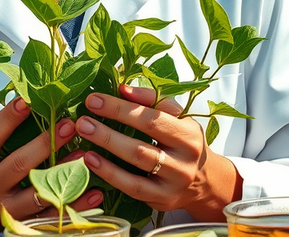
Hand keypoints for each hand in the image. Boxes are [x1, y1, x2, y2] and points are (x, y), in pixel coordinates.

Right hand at [0, 97, 102, 233]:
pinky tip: (95, 192)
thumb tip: (28, 98)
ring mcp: (6, 209)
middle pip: (19, 164)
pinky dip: (76, 204)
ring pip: (39, 191)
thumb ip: (0, 134)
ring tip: (85, 155)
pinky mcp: (22, 225)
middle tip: (69, 124)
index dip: (9, 118)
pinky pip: (53, 215)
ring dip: (65, 173)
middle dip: (46, 143)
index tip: (28, 100)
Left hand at [76, 85, 243, 220]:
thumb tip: (123, 89)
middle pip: (142, 144)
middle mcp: (184, 160)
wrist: (205, 182)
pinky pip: (131, 187)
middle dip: (109, 131)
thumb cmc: (184, 142)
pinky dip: (109, 173)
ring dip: (107, 148)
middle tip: (83, 119)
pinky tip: (90, 160)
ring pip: (136, 165)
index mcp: (188, 134)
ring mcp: (173, 182)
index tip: (95, 100)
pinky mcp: (161, 199)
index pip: (151, 119)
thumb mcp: (178, 118)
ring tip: (84, 134)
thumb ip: (152, 100)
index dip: (121, 109)